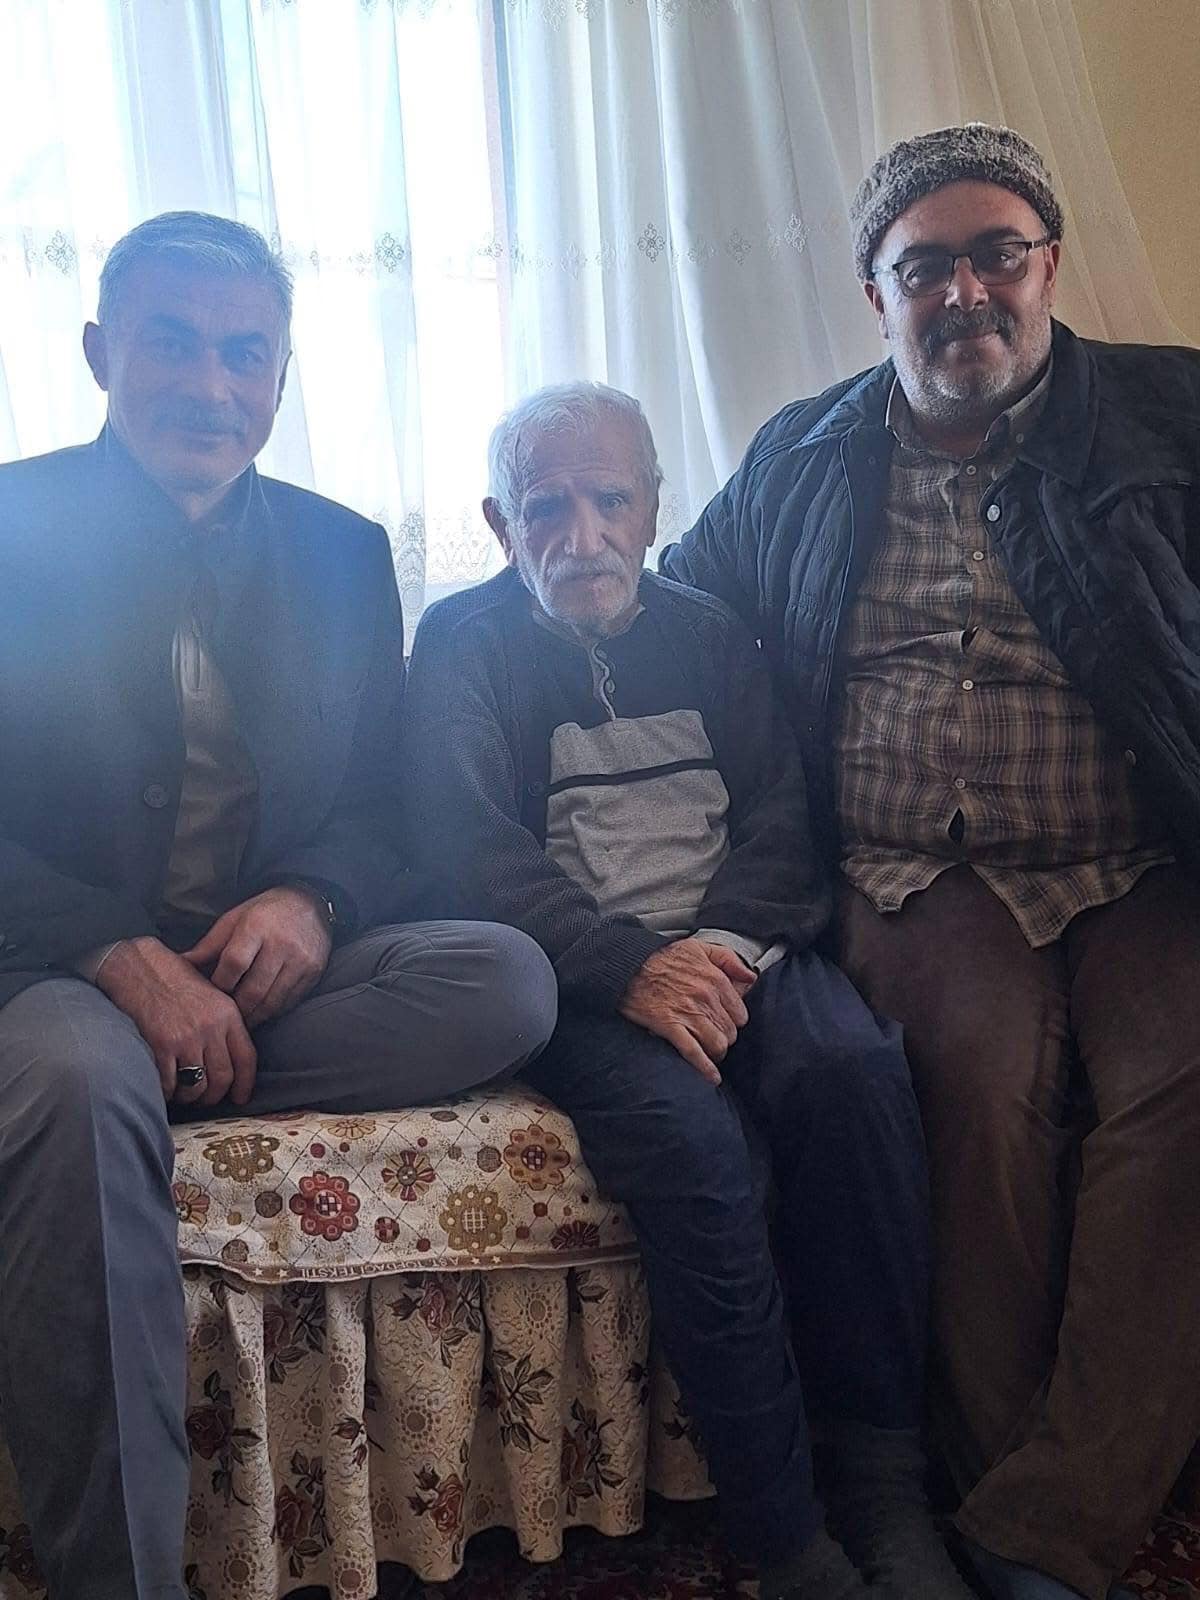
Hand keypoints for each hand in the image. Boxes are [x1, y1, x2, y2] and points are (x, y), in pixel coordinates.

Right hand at [98, 937, 256, 1106]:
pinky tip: (166, 1086)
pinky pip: (170, 1084)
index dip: (245, 1084)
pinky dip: (168, 1092)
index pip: (247, 1058)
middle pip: (223, 1078)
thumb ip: (225, 1024)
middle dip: (214, 1096)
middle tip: (206, 1099)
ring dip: (190, 1097)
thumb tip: (232, 1060)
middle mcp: (211, 1028)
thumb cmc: (174, 980)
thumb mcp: (212, 995)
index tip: (240, 1098)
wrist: (139, 967)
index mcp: (228, 1014)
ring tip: (184, 1093)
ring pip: (197, 1086)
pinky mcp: (161, 1045)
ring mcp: (186, 1038)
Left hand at [182, 886, 332, 1028]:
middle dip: (236, 1008)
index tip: (214, 992)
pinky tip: (262, 1011)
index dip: (220, 983)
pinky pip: (290, 1001)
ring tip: (242, 1020)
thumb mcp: (233, 920)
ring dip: (254, 1016)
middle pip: (253, 989)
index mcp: (256, 926)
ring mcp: (301, 960)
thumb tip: (180, 965)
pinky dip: (273, 1011)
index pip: (234, 963)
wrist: (309, 905)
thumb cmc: (263, 914)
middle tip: (225, 1016)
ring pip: (272, 1001)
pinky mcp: (314, 972)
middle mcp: (281, 944)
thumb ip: (209, 946)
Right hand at [618, 937, 751, 1083]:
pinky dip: (705, 1068)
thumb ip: (729, 959)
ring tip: (710, 1053)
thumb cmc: (662, 957)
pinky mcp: (670, 1027)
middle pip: (730, 1032)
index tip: (724, 1021)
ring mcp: (688, 1014)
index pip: (740, 1014)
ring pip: (717, 1044)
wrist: (628, 965)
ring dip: (715, 1052)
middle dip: (724, 1038)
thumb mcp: (699, 948)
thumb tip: (751, 977)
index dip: (733, 1020)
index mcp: (715, 980)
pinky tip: (712, 1077)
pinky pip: (694, 1053)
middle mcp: (706, 998)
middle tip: (714, 1037)